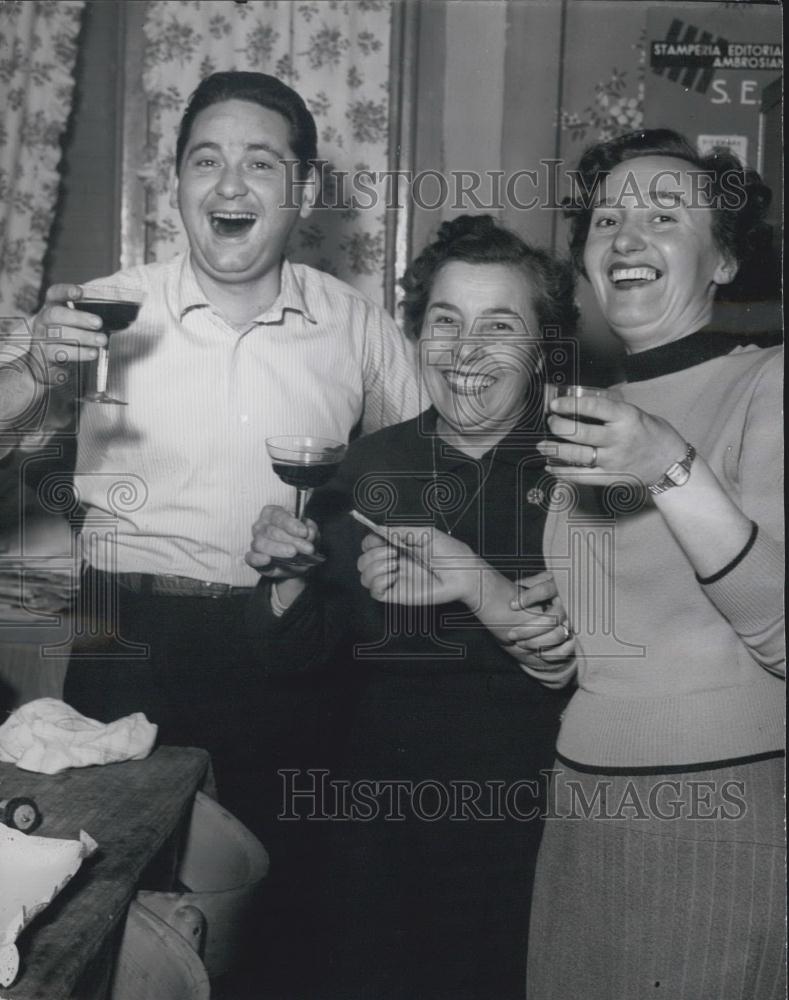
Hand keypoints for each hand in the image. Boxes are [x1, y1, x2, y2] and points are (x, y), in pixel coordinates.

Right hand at [31, 285, 106, 375]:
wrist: (50, 360)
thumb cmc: (69, 335)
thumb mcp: (75, 322)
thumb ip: (88, 316)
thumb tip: (113, 313)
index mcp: (52, 306)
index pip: (54, 294)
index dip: (65, 291)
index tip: (79, 292)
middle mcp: (43, 320)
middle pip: (55, 314)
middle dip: (78, 317)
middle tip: (98, 323)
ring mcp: (41, 337)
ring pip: (59, 335)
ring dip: (83, 337)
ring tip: (102, 340)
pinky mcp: (45, 356)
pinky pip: (60, 354)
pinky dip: (79, 353)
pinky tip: (92, 353)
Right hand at [245, 504, 320, 578]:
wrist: (297, 561)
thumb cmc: (301, 541)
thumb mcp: (310, 532)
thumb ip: (311, 530)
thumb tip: (309, 532)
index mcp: (273, 514)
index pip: (279, 516)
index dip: (292, 524)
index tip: (304, 532)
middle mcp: (261, 526)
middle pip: (272, 531)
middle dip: (291, 540)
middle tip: (307, 548)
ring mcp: (256, 542)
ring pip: (261, 543)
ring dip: (279, 549)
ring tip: (293, 553)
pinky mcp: (253, 558)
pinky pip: (250, 557)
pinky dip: (257, 559)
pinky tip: (267, 559)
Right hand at [357, 524, 479, 606]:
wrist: (463, 574)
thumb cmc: (449, 553)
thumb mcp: (424, 534)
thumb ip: (400, 532)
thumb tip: (378, 528)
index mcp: (399, 547)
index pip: (370, 545)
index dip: (369, 542)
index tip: (379, 539)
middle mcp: (394, 563)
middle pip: (363, 561)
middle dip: (371, 555)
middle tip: (393, 553)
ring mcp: (395, 579)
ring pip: (364, 577)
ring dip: (374, 568)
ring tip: (395, 565)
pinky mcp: (398, 594)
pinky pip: (374, 592)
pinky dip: (378, 582)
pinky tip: (393, 577)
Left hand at [505, 571, 575, 674]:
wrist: (546, 611)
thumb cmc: (530, 595)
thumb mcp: (526, 586)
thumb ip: (521, 586)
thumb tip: (509, 588)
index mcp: (555, 586)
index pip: (545, 590)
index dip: (529, 597)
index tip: (512, 606)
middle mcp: (567, 602)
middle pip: (554, 615)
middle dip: (530, 628)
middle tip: (511, 635)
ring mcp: (572, 620)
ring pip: (560, 633)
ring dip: (538, 642)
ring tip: (520, 643)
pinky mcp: (573, 637)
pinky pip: (567, 648)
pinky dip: (551, 653)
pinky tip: (537, 653)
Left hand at [539, 394, 685, 485]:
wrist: (670, 462)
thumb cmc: (652, 433)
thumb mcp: (636, 413)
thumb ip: (610, 410)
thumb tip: (579, 403)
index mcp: (626, 418)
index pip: (593, 408)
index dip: (569, 405)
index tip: (555, 404)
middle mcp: (619, 439)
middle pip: (580, 434)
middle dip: (559, 427)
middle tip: (550, 422)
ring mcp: (613, 460)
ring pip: (577, 456)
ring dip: (555, 450)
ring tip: (542, 445)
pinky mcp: (610, 477)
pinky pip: (581, 477)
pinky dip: (563, 472)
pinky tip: (551, 467)